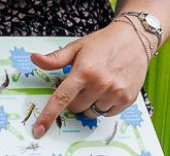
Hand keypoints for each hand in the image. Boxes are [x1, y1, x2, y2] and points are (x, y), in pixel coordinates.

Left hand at [28, 23, 153, 137]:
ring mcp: (115, 92)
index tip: (39, 130)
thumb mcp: (77, 47)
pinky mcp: (127, 98)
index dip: (48, 116)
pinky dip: (104, 106)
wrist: (134, 39)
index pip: (61, 98)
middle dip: (74, 99)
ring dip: (90, 104)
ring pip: (91, 113)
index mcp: (84, 71)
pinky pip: (107, 113)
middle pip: (76, 108)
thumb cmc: (104, 43)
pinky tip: (109, 90)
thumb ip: (55, 58)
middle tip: (82, 85)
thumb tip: (34, 59)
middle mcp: (100, 84)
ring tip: (97, 86)